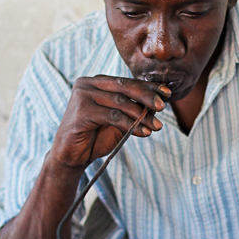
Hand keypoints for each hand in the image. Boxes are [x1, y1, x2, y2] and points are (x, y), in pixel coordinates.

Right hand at [50, 76, 170, 170]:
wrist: (72, 156)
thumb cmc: (95, 137)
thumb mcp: (119, 121)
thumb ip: (134, 110)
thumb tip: (157, 104)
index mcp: (97, 82)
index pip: (127, 81)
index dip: (148, 87)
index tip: (167, 93)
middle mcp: (88, 84)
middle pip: (124, 86)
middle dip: (147, 96)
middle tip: (162, 106)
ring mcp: (83, 95)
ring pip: (120, 102)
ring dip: (141, 115)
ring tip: (157, 126)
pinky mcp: (82, 110)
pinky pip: (113, 116)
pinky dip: (131, 125)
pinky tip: (144, 132)